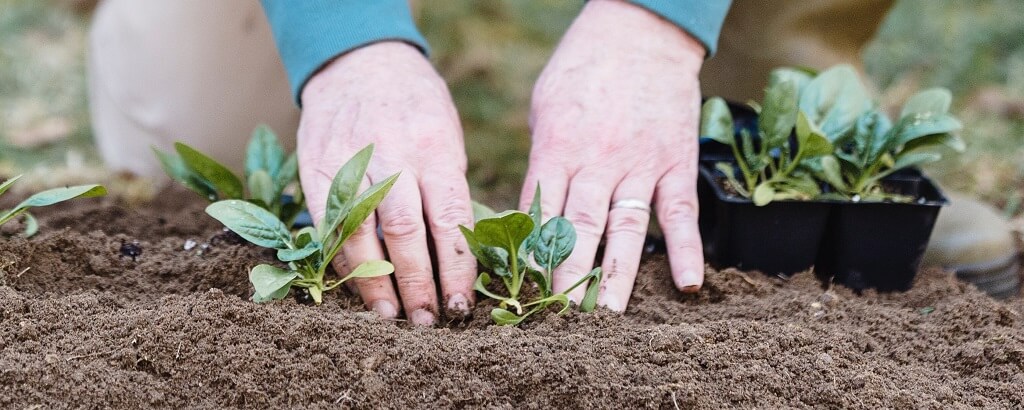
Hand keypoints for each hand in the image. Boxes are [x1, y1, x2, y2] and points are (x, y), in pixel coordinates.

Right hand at [299, 42, 476, 324]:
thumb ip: (448, 189)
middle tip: (427, 322)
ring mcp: (350, 160)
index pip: (450, 220)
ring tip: (389, 316)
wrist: (361, 61)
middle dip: (417, 284)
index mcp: (435, 148)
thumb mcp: (448, 137)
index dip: (456, 269)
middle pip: (405, 232)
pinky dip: (342, 258)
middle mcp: (393, 155)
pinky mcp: (316, 167)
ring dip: (375, 282)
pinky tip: (354, 284)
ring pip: (362, 232)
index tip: (461, 305)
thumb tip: (459, 256)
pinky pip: (329, 222)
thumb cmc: (417, 107)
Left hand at [522, 0, 705, 310]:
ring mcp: (639, 163)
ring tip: (606, 319)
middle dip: (565, 279)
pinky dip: (686, 248)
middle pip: (577, 230)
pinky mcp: (675, 161)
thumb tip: (528, 210)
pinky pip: (680, 211)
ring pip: (624, 229)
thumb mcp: (545, 109)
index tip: (519, 294)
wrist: (640, 32)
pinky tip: (688, 284)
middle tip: (557, 322)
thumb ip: (541, 161)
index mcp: (555, 148)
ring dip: (615, 277)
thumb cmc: (582, 68)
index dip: (528, 257)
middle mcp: (595, 161)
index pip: (537, 214)